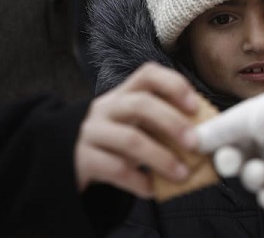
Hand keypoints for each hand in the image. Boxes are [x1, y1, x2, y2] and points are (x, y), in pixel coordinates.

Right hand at [74, 62, 201, 197]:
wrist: (61, 157)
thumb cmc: (111, 140)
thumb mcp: (132, 125)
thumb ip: (160, 127)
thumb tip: (202, 140)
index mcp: (123, 94)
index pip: (148, 75)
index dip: (174, 85)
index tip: (195, 105)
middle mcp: (106, 108)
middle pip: (141, 105)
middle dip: (173, 123)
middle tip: (195, 143)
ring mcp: (92, 132)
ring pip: (130, 139)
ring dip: (162, 157)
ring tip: (182, 174)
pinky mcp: (82, 159)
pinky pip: (115, 169)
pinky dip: (139, 181)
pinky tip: (153, 188)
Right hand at [194, 86, 263, 211]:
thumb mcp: (252, 117)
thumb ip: (221, 128)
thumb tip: (193, 137)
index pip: (231, 128)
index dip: (214, 139)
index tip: (197, 147)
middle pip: (236, 155)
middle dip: (229, 160)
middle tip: (231, 162)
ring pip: (251, 177)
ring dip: (252, 176)